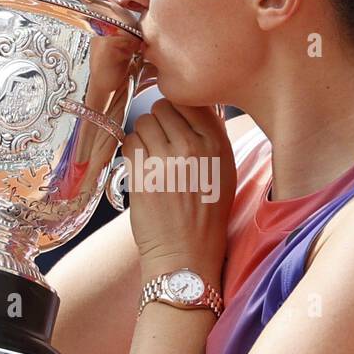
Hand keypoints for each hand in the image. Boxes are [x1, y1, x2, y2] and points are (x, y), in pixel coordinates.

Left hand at [123, 99, 234, 285]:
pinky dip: (132, 151)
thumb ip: (212, 135)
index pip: (191, 100)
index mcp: (217, 144)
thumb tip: (194, 102)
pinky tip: (142, 168)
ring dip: (144, 136)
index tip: (177, 122)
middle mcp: (193, 147)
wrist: (186, 254)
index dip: (179, 108)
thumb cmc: (205, 214)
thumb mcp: (224, 171)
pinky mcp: (142, 173)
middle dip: (159, 122)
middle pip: (163, 107)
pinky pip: (129, 142)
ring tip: (153, 158)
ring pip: (143, 122)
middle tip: (162, 144)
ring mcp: (165, 159)